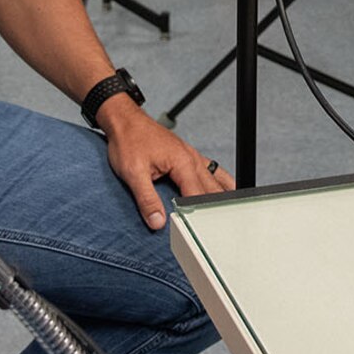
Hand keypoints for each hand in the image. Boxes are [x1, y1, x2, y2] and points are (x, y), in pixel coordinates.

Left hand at [95, 97, 233, 230]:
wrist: (126, 121)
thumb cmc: (128, 141)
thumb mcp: (133, 173)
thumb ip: (147, 199)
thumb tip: (158, 221)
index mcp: (182, 163)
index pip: (197, 196)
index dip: (200, 216)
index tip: (204, 232)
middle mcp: (192, 159)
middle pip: (212, 191)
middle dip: (216, 211)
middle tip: (219, 231)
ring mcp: (192, 157)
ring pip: (216, 182)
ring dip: (221, 198)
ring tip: (226, 217)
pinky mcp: (189, 156)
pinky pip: (212, 171)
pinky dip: (220, 184)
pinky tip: (227, 192)